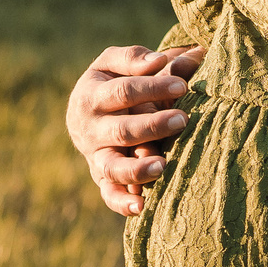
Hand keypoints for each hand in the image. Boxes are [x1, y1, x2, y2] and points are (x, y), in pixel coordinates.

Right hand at [67, 45, 201, 215]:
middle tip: (182, 119)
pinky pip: (109, 195)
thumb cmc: (110, 81)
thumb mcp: (113, 63)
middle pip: (120, 130)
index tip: (182, 85)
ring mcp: (95, 156)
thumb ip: (133, 58)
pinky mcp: (102, 178)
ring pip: (112, 167)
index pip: (123, 92)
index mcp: (92, 95)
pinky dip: (121, 204)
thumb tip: (158, 61)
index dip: (151, 87)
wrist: (85, 113)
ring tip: (162, 166)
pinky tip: (141, 207)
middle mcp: (90, 129)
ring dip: (136, 169)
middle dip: (152, 125)